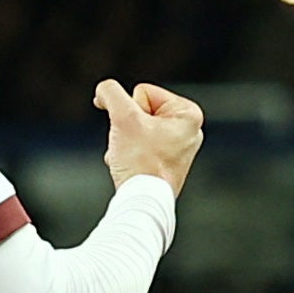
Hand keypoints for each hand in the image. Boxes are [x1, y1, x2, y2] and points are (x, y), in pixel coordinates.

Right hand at [97, 80, 204, 197]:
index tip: (136, 132)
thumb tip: (104, 90)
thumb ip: (110, 92)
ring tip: (132, 158)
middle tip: (134, 147)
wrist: (141, 202)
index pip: (143, 92)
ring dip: (125, 141)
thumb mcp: (123, 117)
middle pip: (140, 110)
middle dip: (128, 127)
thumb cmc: (140, 163)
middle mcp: (189, 130)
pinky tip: (131, 167)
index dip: (130, 111)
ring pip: (137, 129)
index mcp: (188, 114)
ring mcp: (179, 148)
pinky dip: (130, 155)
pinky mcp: (167, 164)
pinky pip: (140, 146)